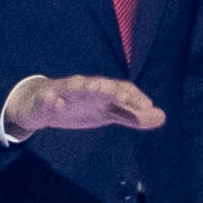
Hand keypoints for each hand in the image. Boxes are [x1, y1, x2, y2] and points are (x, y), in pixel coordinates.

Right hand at [8, 73, 170, 139]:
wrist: (40, 103)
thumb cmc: (80, 106)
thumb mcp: (107, 113)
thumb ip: (132, 115)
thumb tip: (162, 116)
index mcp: (103, 92)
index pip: (121, 89)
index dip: (134, 97)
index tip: (147, 106)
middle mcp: (86, 87)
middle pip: (100, 85)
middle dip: (111, 89)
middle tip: (122, 96)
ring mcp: (64, 92)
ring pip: (74, 86)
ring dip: (84, 86)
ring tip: (93, 88)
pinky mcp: (45, 100)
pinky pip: (48, 99)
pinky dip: (53, 100)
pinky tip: (57, 103)